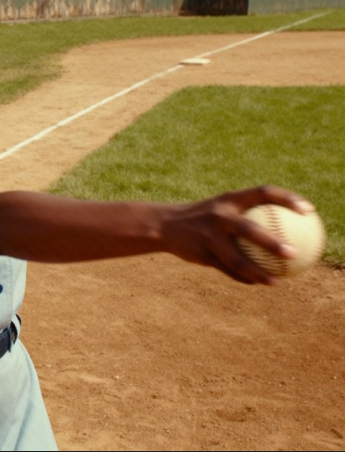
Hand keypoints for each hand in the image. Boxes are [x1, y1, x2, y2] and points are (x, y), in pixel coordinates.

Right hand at [160, 185, 313, 284]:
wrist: (165, 225)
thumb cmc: (205, 216)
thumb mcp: (223, 208)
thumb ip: (248, 214)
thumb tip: (288, 224)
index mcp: (229, 199)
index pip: (263, 192)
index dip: (287, 198)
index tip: (308, 210)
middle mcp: (219, 215)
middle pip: (249, 230)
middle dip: (272, 243)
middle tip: (294, 253)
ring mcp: (208, 236)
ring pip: (237, 259)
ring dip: (259, 273)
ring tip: (278, 282)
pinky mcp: (201, 254)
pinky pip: (227, 270)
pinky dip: (244, 277)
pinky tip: (257, 283)